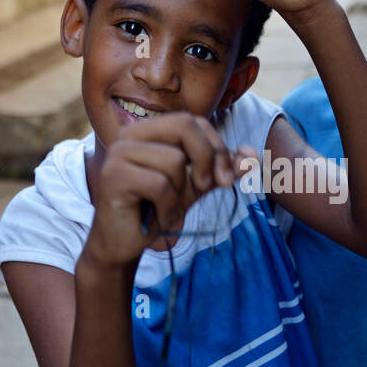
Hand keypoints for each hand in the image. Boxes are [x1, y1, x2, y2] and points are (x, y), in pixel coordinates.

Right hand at [85, 113, 248, 265]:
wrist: (123, 245)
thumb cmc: (156, 211)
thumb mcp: (195, 187)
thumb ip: (220, 169)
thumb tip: (253, 156)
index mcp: (147, 131)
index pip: (193, 121)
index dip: (217, 147)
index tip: (227, 179)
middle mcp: (129, 135)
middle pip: (185, 126)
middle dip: (207, 159)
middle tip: (206, 187)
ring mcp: (118, 153)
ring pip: (174, 161)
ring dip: (180, 194)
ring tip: (167, 208)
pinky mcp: (113, 176)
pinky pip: (160, 185)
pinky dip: (167, 208)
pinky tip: (156, 218)